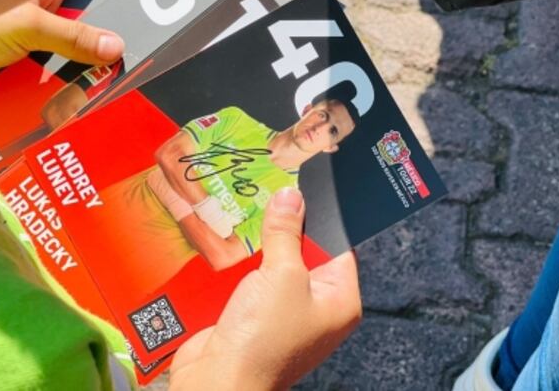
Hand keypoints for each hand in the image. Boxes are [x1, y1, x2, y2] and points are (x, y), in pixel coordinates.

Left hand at [0, 3, 122, 107]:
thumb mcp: (25, 27)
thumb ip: (72, 37)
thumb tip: (118, 47)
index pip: (87, 5)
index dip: (110, 21)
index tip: (140, 39)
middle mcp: (35, 25)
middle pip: (79, 44)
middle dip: (98, 62)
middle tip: (130, 78)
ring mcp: (25, 57)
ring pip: (65, 72)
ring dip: (79, 87)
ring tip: (113, 102)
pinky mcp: (14, 87)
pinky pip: (46, 96)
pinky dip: (59, 105)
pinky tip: (82, 116)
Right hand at [170, 188, 360, 390]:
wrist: (219, 382)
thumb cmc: (265, 340)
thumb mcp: (282, 274)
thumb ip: (286, 232)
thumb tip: (291, 198)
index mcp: (339, 300)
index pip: (339, 245)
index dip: (321, 215)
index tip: (304, 187)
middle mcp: (315, 306)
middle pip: (303, 251)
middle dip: (285, 226)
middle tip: (271, 193)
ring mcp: (282, 312)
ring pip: (273, 263)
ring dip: (259, 244)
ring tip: (247, 212)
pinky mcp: (252, 315)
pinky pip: (250, 279)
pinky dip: (240, 262)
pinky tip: (228, 243)